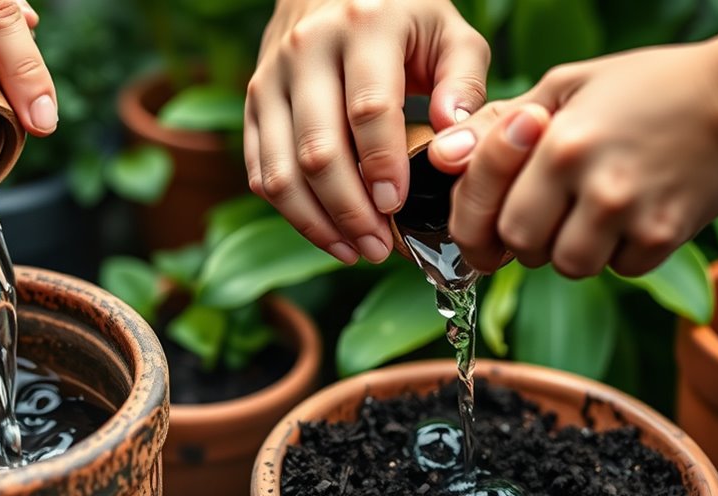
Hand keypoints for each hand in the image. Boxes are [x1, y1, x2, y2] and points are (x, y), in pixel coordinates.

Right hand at [245, 0, 488, 263]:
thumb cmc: (403, 18)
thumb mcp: (449, 31)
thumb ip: (464, 83)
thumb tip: (455, 146)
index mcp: (363, 27)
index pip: (368, 109)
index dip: (382, 166)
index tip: (397, 207)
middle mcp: (305, 51)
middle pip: (317, 150)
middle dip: (349, 210)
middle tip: (380, 247)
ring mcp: (270, 79)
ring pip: (279, 170)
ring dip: (316, 222)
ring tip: (355, 251)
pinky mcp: (252, 105)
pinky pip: (260, 172)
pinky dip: (291, 213)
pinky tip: (328, 235)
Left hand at [430, 33, 717, 277]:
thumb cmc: (642, 88)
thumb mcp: (563, 86)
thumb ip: (497, 124)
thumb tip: (444, 157)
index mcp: (554, 144)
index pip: (484, 216)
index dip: (474, 232)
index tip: (480, 236)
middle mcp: (590, 182)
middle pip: (522, 248)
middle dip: (522, 240)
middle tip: (542, 215)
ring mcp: (630, 213)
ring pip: (568, 267)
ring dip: (568, 249)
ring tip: (589, 210)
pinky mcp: (665, 236)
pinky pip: (618, 269)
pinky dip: (616, 253)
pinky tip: (629, 215)